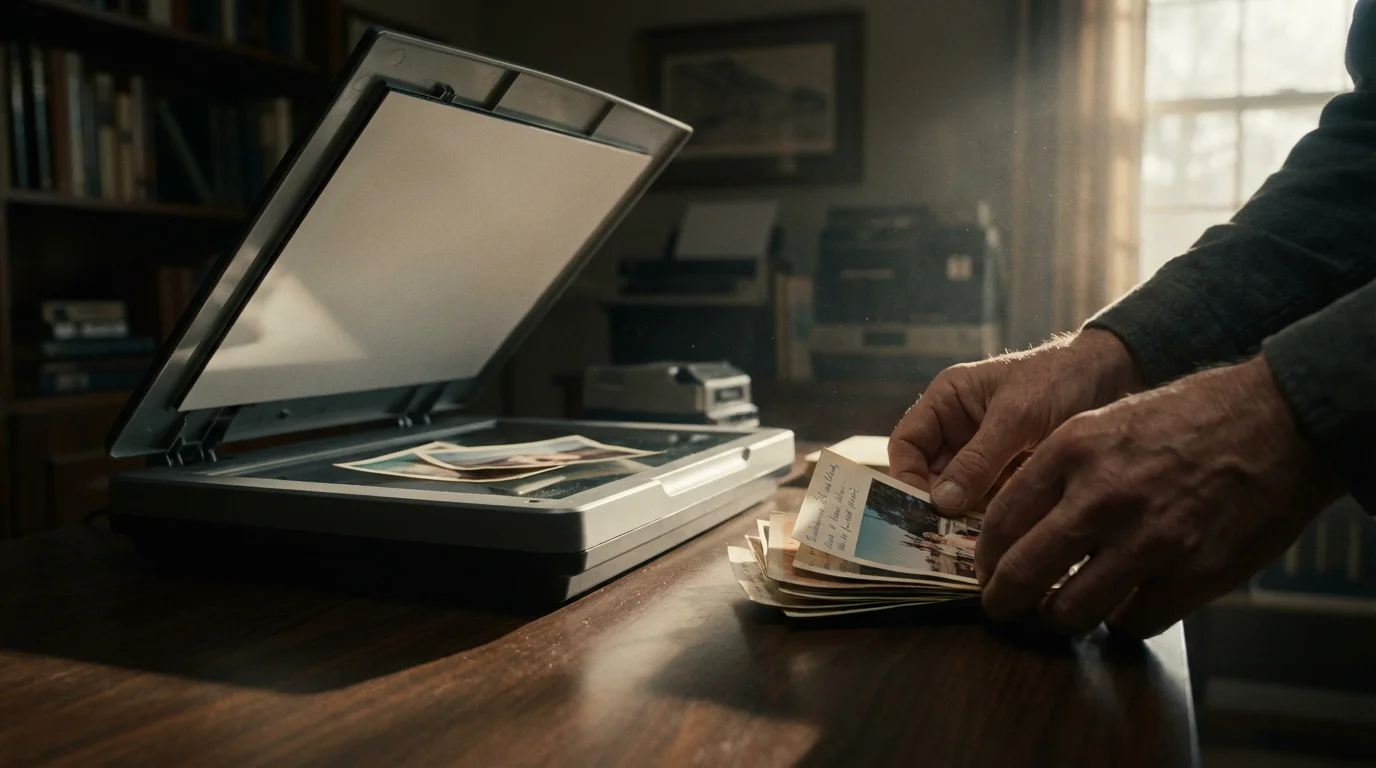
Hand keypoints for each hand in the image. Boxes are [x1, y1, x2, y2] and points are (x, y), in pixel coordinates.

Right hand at [888, 329, 1140, 513]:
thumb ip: (978, 460)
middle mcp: (958, 427)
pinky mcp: (1008, 469)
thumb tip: (941, 502)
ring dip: (965, 514)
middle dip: (939, 503)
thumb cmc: (1058, 379)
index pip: (906, 444)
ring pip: (958, 492)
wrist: (1112, 375)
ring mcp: (983, 450)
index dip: (906, 476)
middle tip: (950, 534)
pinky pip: (987, 498)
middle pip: (929, 474)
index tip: (923, 507)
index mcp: (946, 401)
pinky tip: (1004, 532)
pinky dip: (991, 516)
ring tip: (980, 538)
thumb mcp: (1016, 418)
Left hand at [978, 354, 1345, 638]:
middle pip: (1023, 572)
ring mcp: (1147, 539)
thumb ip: (1059, 469)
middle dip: (1004, 601)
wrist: (1275, 423)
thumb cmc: (1188, 419)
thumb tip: (1021, 523)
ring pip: (1072, 610)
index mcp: (1072, 450)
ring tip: (1062, 613)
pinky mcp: (1191, 574)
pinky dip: (1121, 622)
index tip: (988, 571)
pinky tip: (1123, 607)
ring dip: (1060, 619)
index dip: (986, 557)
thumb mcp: (1104, 422)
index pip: (1001, 520)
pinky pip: (1133, 622)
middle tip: (1002, 610)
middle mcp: (1102, 496)